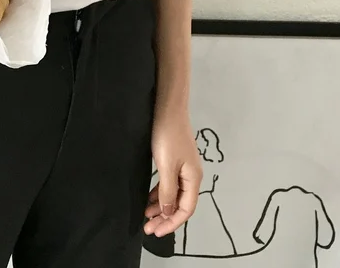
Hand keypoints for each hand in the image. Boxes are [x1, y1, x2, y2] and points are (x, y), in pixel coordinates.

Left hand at [144, 110, 201, 237]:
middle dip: (165, 218)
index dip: (172, 223)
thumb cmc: (167, 136)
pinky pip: (168, 184)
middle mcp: (191, 175)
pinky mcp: (174, 160)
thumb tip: (168, 212)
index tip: (156, 232)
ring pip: (173, 194)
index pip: (185, 209)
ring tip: (146, 216)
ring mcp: (183, 167)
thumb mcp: (166, 166)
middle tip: (148, 228)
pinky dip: (160, 193)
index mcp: (193, 179)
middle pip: (180, 204)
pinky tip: (150, 198)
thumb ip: (167, 191)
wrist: (167, 109)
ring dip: (160, 206)